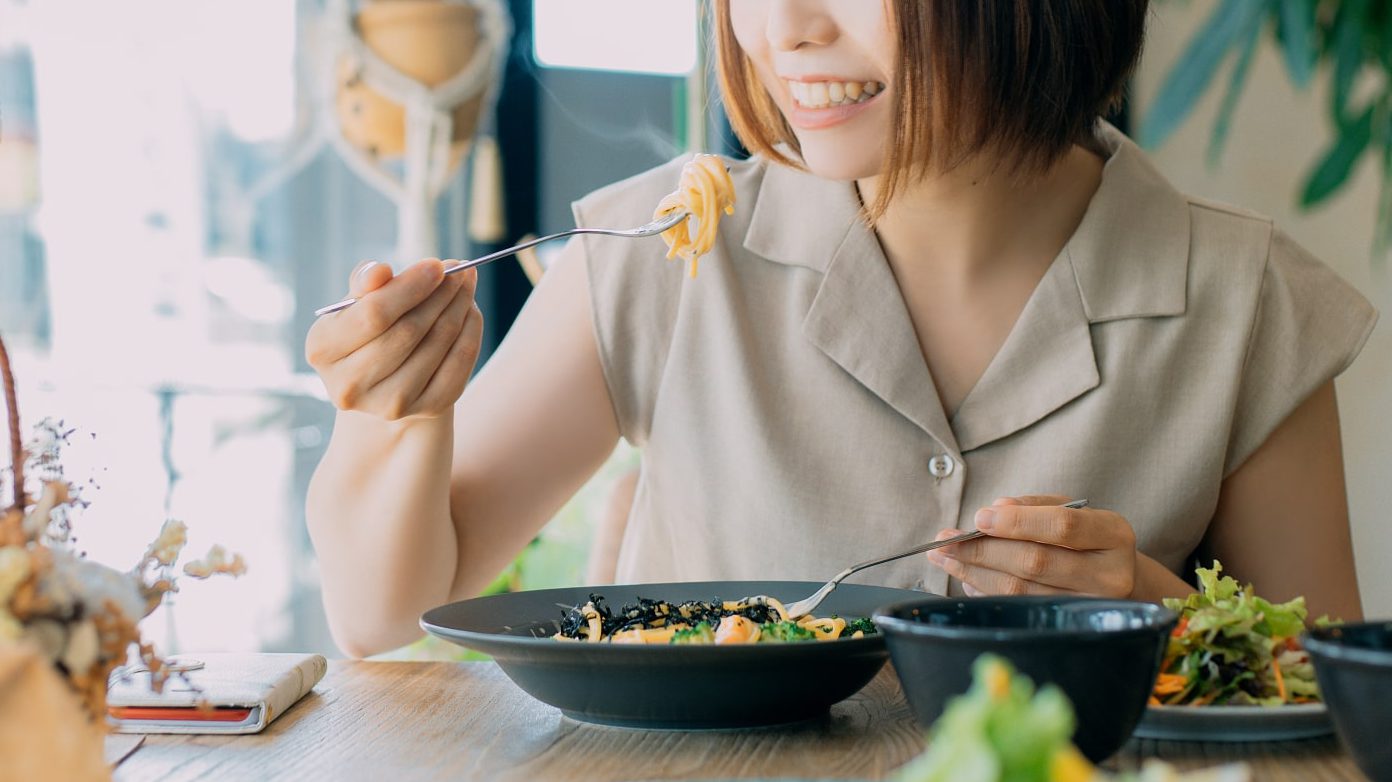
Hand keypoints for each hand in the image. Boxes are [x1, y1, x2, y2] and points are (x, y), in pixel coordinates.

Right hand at [306, 259, 482, 420]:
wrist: (386, 380)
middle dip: (440, 294)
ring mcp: (389, 404)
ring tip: (465, 285)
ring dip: (458, 308)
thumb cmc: (369, 330)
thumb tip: (379, 271)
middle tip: (460, 269)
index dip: (410, 287)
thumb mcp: (357, 304)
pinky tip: (470, 311)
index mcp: (323, 349)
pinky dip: (470, 332)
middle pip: (408, 331)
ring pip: (437, 345)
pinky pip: (458, 364)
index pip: (374, 314)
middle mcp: (350, 385)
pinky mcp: (426, 409)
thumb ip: (365, 284)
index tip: (437, 265)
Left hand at [925, 495, 1137, 597]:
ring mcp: (1090, 608)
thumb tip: (997, 508)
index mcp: (1113, 535)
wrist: (1119, 579)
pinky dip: (986, 591)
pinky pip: (1017, 609)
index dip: (1017, 522)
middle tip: (945, 540)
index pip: (1063, 526)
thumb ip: (1034, 506)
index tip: (978, 518)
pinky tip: (966, 578)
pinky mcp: (1068, 628)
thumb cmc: (1087, 539)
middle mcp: (1109, 575)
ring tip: (944, 557)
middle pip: (1036, 562)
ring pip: (1021, 590)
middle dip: (982, 550)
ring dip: (974, 572)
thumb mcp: (1071, 510)